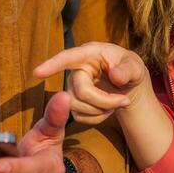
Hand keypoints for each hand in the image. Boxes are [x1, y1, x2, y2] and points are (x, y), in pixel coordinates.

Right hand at [32, 42, 148, 125]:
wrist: (128, 86)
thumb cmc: (130, 70)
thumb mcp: (135, 67)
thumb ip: (128, 70)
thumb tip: (115, 76)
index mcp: (90, 54)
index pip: (68, 58)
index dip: (52, 65)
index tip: (38, 73)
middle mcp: (77, 69)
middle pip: (80, 92)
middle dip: (104, 101)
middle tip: (124, 101)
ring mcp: (72, 87)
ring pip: (76, 106)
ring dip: (101, 110)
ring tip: (118, 103)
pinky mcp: (73, 102)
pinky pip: (78, 116)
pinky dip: (97, 118)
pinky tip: (107, 110)